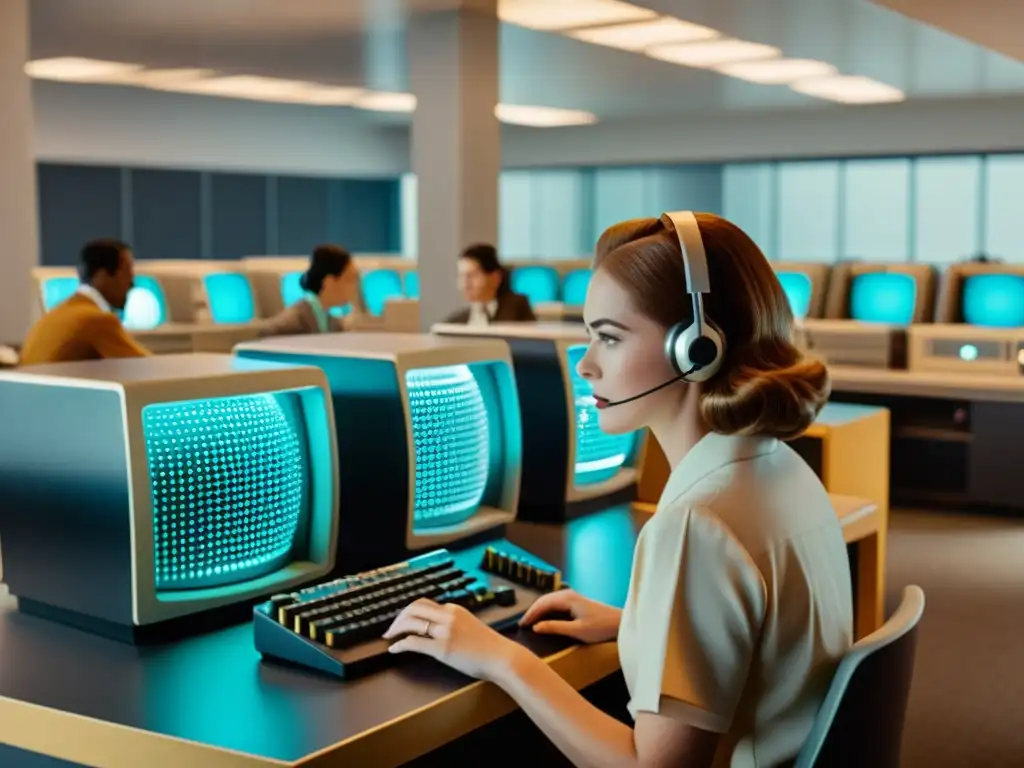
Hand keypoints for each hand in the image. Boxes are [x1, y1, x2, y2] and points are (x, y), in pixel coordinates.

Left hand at [383, 599, 520, 681]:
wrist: (501, 657)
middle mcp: (448, 615)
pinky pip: (413, 642)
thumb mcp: (469, 625)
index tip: (401, 619)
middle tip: (390, 629)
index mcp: (454, 609)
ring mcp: (445, 631)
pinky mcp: (442, 648)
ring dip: (396, 629)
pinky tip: (394, 649)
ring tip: (389, 637)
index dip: (408, 611)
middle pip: (413, 608)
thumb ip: (453, 622)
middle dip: (398, 618)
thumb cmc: (488, 646)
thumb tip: (435, 629)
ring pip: (411, 622)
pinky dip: (400, 644)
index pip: (424, 603)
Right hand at [519, 590, 620, 643]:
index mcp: (567, 599)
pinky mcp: (576, 601)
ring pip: (550, 600)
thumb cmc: (600, 627)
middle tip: (523, 624)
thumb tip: (535, 627)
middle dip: (533, 611)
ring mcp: (572, 596)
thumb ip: (555, 628)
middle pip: (544, 599)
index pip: (542, 604)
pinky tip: (545, 618)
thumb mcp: (577, 631)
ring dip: (539, 610)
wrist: (619, 623)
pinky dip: (547, 609)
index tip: (521, 625)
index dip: (531, 614)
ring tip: (531, 622)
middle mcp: (568, 594)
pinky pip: (556, 602)